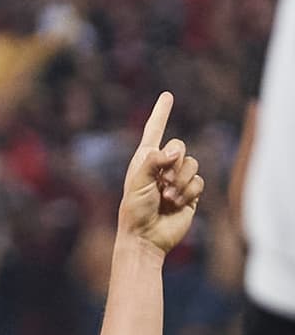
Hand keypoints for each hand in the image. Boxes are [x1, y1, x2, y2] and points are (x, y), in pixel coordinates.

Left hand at [117, 92, 203, 255]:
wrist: (145, 238)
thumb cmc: (135, 211)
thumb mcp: (138, 181)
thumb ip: (155, 160)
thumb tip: (177, 151)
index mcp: (145, 160)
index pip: (154, 130)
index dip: (161, 113)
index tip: (167, 96)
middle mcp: (162, 166)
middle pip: (180, 145)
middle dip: (173, 163)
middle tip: (162, 183)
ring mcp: (177, 179)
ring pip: (192, 163)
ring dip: (181, 181)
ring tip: (167, 198)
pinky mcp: (190, 193)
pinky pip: (199, 181)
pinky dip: (188, 192)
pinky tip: (177, 204)